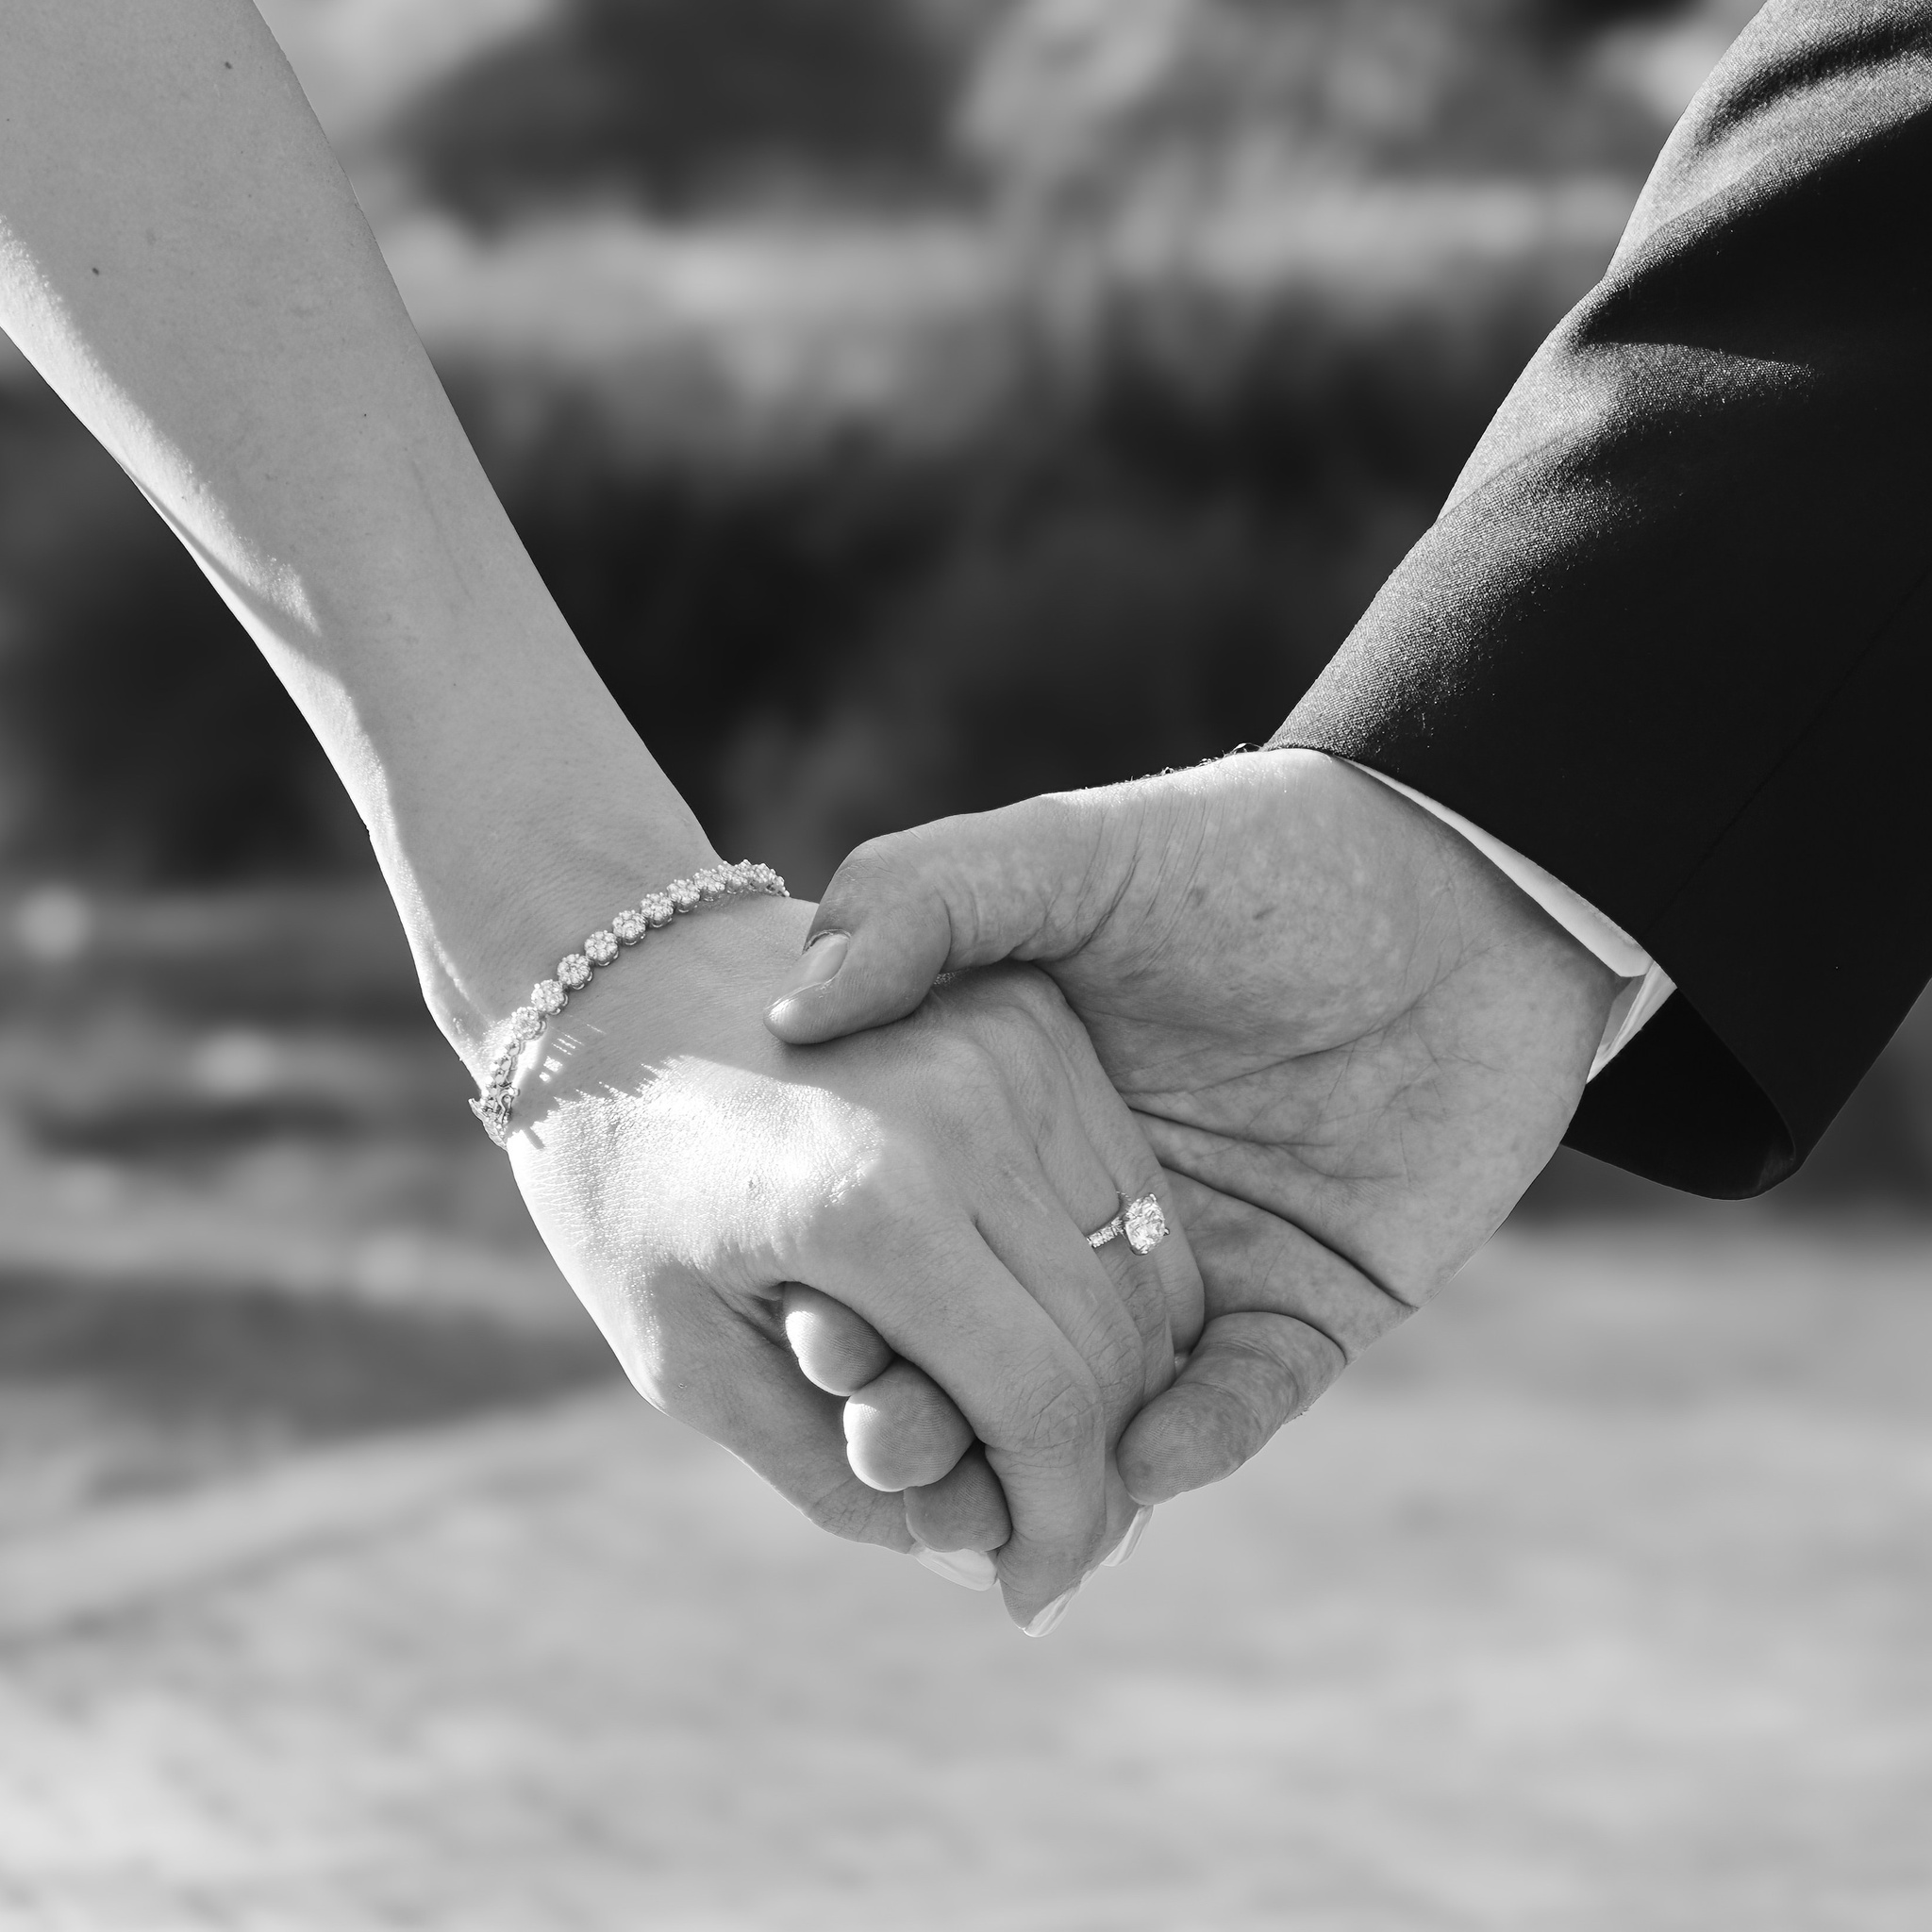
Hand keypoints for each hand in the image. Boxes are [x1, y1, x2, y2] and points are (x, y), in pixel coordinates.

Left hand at [504, 888, 1201, 1629]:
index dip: (1060, 1520)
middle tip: (1045, 1535)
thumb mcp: (690, 1365)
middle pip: (1113, 1339)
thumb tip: (980, 1542)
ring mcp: (1011, 1051)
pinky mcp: (1032, 1020)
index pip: (1043, 1401)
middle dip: (1095, 1467)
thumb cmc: (627, 1191)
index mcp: (869, 1202)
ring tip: (1038, 1440)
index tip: (1034, 1587)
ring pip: (1139, 1262)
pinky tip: (1049, 1334)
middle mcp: (965, 1112)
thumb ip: (835, 1476)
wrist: (615, 985)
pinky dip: (1113, 1282)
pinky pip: (1125, 1186)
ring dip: (1118, 1377)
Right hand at [765, 750, 1619, 1503]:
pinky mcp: (1315, 1300)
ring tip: (994, 1503)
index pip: (918, 1216)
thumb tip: (795, 1008)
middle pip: (1002, 1322)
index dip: (858, 1274)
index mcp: (1026, 1103)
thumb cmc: (1257, 853)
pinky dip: (1204, 1432)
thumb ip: (927, 897)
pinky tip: (1146, 1458)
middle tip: (880, 1446)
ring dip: (1057, 1450)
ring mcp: (1207, 1256)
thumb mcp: (1071, 852)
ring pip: (1114, 1388)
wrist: (1476, 885)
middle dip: (941, 1396)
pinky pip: (1252, 1391)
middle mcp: (1103, 1196)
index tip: (797, 1323)